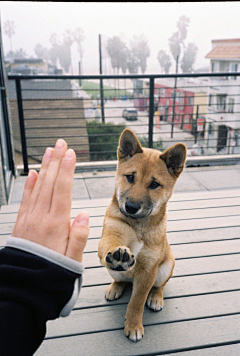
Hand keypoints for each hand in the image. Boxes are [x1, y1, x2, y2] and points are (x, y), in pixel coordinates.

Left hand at [12, 139, 88, 262]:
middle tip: (60, 143)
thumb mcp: (73, 259)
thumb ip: (79, 236)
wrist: (25, 285)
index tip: (70, 154)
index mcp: (56, 224)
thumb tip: (83, 215)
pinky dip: (29, 184)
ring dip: (44, 167)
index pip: (62, 189)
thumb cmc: (52, 273)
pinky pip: (26, 199)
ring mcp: (30, 218)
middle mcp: (41, 217)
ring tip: (48, 151)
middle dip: (56, 161)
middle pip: (49, 182)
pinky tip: (33, 174)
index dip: (66, 169)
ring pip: (38, 187)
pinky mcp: (22, 223)